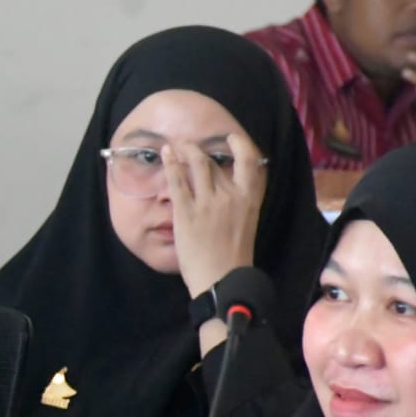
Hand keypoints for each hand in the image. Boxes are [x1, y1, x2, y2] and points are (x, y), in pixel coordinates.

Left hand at [165, 133, 265, 301]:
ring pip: (196, 164)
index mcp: (249, 199)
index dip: (241, 144)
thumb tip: (228, 187)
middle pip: (215, 162)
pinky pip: (177, 181)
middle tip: (190, 145)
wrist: (221, 278)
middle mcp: (231, 195)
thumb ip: (239, 202)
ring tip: (176, 147)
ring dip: (186, 151)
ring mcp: (208, 202)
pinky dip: (170, 164)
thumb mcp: (246, 222)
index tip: (231, 137)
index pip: (251, 161)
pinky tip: (165, 154)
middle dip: (201, 149)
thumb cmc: (233, 255)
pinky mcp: (186, 212)